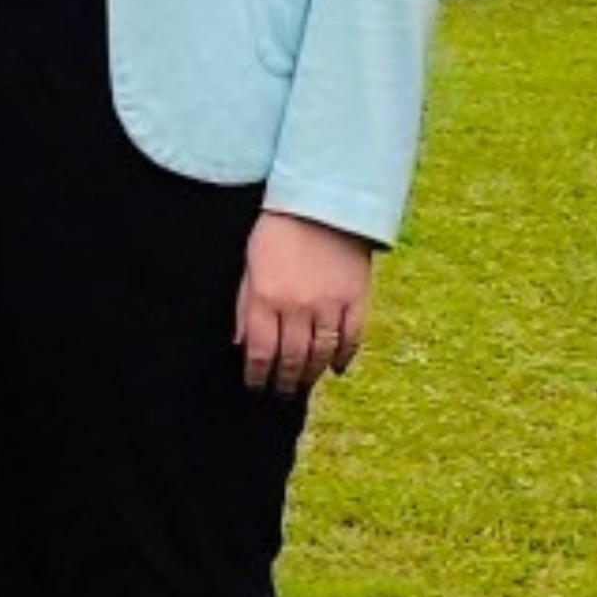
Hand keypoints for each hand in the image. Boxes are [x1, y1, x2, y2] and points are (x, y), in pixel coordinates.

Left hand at [235, 215, 376, 396]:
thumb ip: (244, 306)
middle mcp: (298, 307)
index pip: (260, 353)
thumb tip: (239, 344)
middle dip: (284, 383)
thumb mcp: (249, 266)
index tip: (255, 389)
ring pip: (322, 354)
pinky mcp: (356, 297)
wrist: (321, 201)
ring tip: (303, 386)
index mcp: (266, 298)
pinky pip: (352, 337)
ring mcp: (330, 304)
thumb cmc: (276, 231)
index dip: (257, 377)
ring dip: (312, 375)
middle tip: (280, 395)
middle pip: (291, 359)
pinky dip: (345, 357)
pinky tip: (337, 369)